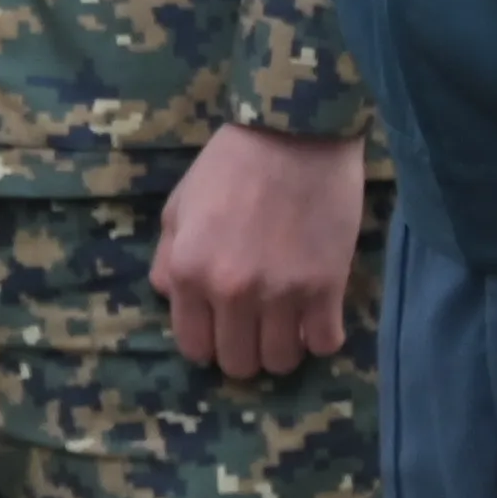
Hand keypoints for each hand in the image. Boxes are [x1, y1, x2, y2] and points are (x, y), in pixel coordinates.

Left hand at [153, 123, 365, 379]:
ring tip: (287, 323)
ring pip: (281, 362)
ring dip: (283, 348)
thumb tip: (171, 296)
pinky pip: (325, 343)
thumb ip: (168, 258)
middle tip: (255, 328)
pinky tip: (316, 315)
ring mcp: (281, 294)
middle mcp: (230, 292)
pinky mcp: (327, 288)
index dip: (207, 342)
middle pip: (238, 363)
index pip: (193, 345)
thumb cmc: (230, 165)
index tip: (221, 330)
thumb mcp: (179, 206)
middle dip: (244, 351)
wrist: (294, 134)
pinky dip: (320, 336)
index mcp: (188, 272)